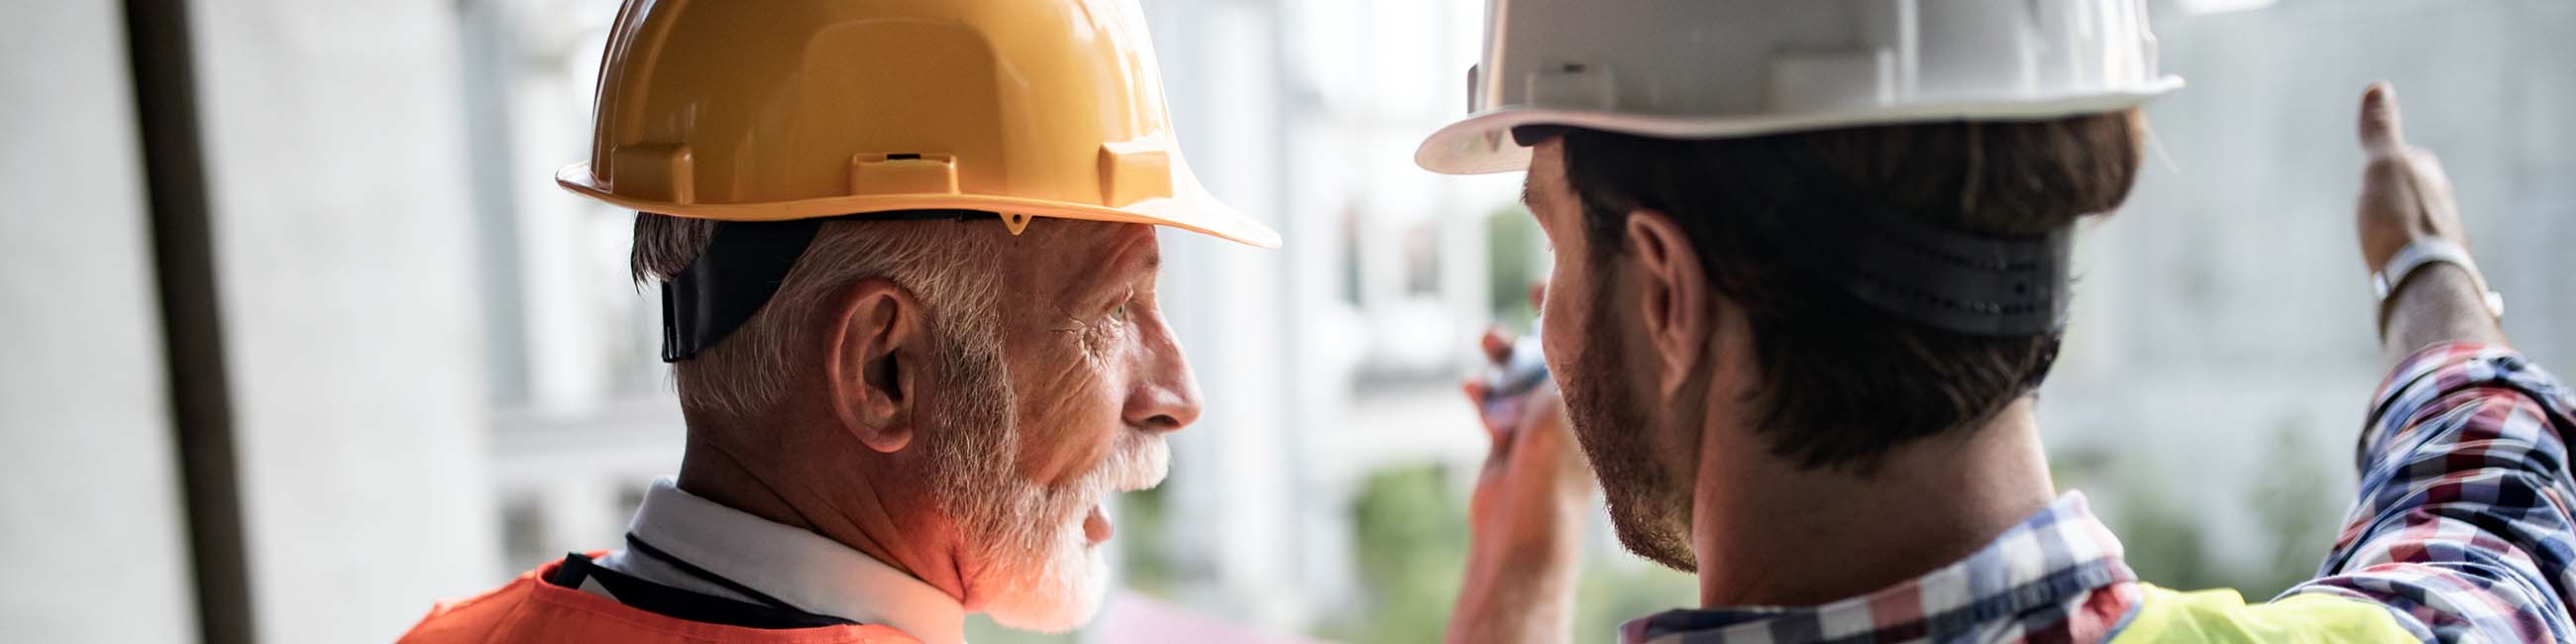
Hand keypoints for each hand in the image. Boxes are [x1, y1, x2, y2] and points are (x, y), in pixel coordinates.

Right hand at [1445, 287, 1594, 643]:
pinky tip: (1470, 386)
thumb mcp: (1559, 402)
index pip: (1600, 345)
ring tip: (1486, 340)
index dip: (1586, 311)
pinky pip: (1493, 407)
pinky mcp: (1509, 446)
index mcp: (1600, 405)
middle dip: (1541, 325)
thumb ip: (1559, 360)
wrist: (1522, 532)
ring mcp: (1540, 430)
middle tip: (1536, 291)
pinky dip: (1481, 393)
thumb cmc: (1554, 467)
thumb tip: (1563, 314)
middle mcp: (1574, 414)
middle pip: (1560, 356)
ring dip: (1503, 357)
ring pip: (1521, 378)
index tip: (1571, 276)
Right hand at [2354, 82, 2469, 271]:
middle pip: (2412, 189)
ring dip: (2398, 223)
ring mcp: (2438, 235)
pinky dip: (2400, 250)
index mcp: (2429, 175)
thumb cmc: (2398, 218)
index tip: (2373, 166)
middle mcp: (2440, 202)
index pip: (2409, 157)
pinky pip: (2412, 249)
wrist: (2420, 277)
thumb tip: (2377, 88)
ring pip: (2414, 221)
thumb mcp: (2383, 165)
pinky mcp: (2431, 265)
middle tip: (2370, 201)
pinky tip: (2389, 262)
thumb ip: (2380, 130)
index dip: (2387, 159)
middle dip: (2393, 192)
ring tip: (2377, 236)